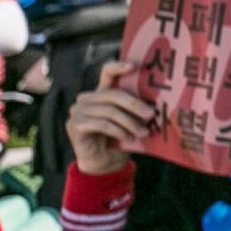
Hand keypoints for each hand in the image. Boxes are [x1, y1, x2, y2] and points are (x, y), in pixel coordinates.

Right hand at [67, 59, 154, 174]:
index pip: (106, 72)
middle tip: (152, 114)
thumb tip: (155, 104)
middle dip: (135, 104)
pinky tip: (129, 138)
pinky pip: (102, 124)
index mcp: (101, 93)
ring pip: (109, 111)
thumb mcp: (131, 120)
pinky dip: (118, 131)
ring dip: (130, 122)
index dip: (118, 67)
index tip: (134, 66)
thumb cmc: (122, 139)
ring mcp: (78, 111)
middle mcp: (86, 99)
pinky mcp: (75, 125)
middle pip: (112, 94)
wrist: (105, 164)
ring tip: (144, 132)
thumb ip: (136, 109)